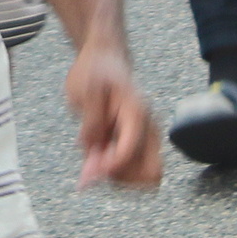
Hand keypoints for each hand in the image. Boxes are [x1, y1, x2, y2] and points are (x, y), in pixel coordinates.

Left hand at [65, 45, 161, 190]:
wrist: (104, 59)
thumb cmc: (94, 72)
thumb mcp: (85, 90)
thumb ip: (91, 122)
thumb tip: (92, 153)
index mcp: (136, 114)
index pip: (131, 152)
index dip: (110, 165)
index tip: (89, 165)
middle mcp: (149, 129)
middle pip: (151, 173)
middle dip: (121, 177)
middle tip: (94, 164)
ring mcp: (147, 138)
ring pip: (147, 177)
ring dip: (118, 177)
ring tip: (93, 159)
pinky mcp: (139, 144)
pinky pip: (136, 171)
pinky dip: (117, 174)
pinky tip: (96, 160)